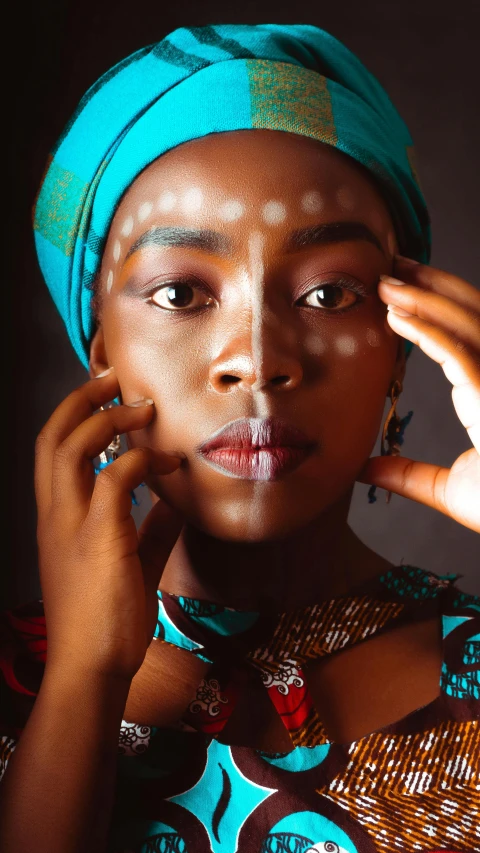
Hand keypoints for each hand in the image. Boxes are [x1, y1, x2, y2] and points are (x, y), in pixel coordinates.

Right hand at [35, 368, 183, 681]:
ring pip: (70, 448)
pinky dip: (140, 462)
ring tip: (142, 409)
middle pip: (52, 437)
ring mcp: (71, 526)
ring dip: (107, 420)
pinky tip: (168, 464)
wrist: (92, 671)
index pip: (52, 451)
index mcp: (57, 520)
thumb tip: (175, 505)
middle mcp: (55, 516)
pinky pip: (112, 480)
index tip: (104, 395)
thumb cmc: (107, 622)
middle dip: (81, 400)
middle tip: (114, 379)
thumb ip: (150, 531)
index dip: (74, 416)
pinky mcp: (97, 539)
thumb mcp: (132, 565)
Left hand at [357, 255, 479, 533]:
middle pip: (472, 315)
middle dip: (431, 285)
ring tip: (385, 281)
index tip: (395, 295)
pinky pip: (463, 355)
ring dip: (425, 298)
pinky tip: (397, 318)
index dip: (434, 307)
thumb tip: (364, 470)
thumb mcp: (448, 491)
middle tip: (389, 266)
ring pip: (468, 325)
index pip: (467, 335)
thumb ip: (407, 475)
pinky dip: (429, 332)